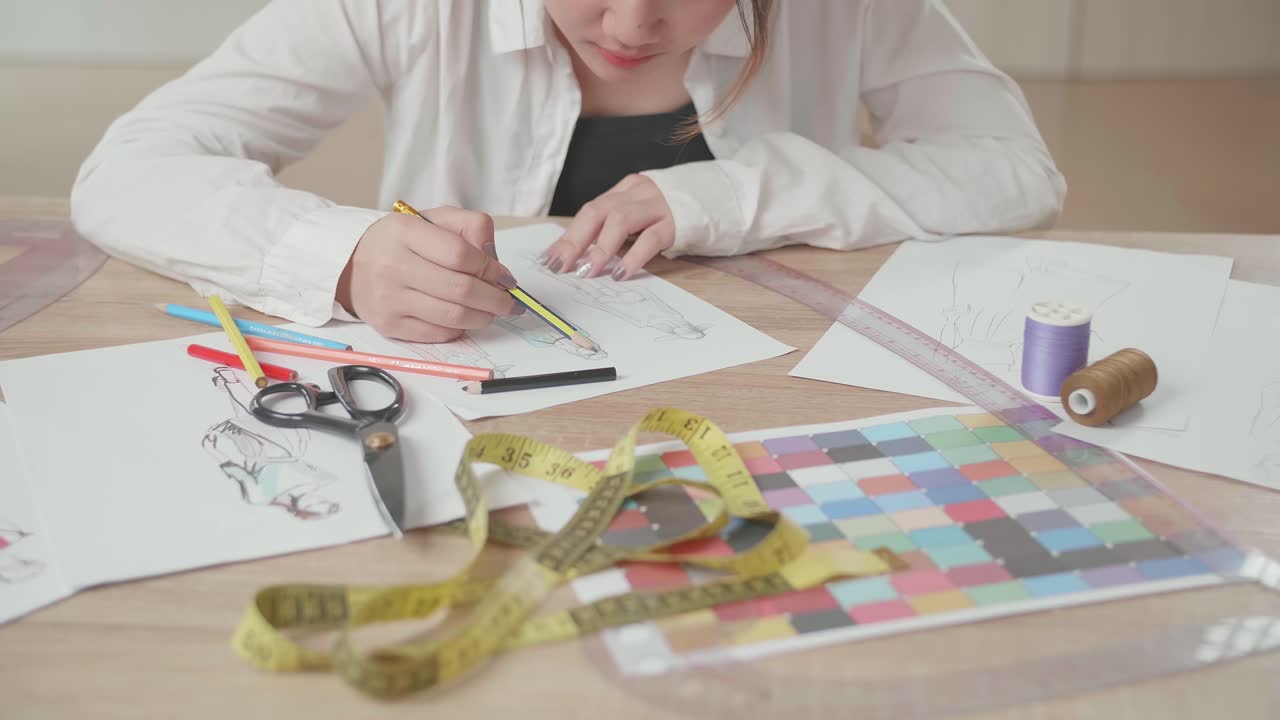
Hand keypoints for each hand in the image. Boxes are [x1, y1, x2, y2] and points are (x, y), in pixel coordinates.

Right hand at [336, 207, 521, 342]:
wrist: (353, 264)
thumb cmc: (403, 242)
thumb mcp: (434, 220)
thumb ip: (470, 227)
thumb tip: (496, 263)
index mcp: (405, 232)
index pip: (460, 254)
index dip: (491, 269)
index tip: (506, 278)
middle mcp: (393, 266)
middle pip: (460, 290)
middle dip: (495, 300)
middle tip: (509, 303)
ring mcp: (389, 299)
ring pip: (453, 317)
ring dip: (483, 317)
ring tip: (491, 312)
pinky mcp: (389, 325)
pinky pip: (438, 333)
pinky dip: (459, 328)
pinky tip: (463, 318)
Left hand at [538, 174, 673, 280]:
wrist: (719, 201)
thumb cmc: (673, 216)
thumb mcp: (642, 216)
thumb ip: (617, 229)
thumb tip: (581, 258)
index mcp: (626, 190)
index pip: (590, 211)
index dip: (568, 236)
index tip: (549, 259)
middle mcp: (639, 192)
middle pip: (598, 212)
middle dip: (575, 241)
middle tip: (561, 266)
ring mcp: (658, 205)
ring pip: (620, 220)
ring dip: (600, 248)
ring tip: (588, 272)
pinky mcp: (676, 222)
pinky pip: (651, 238)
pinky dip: (633, 256)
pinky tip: (621, 273)